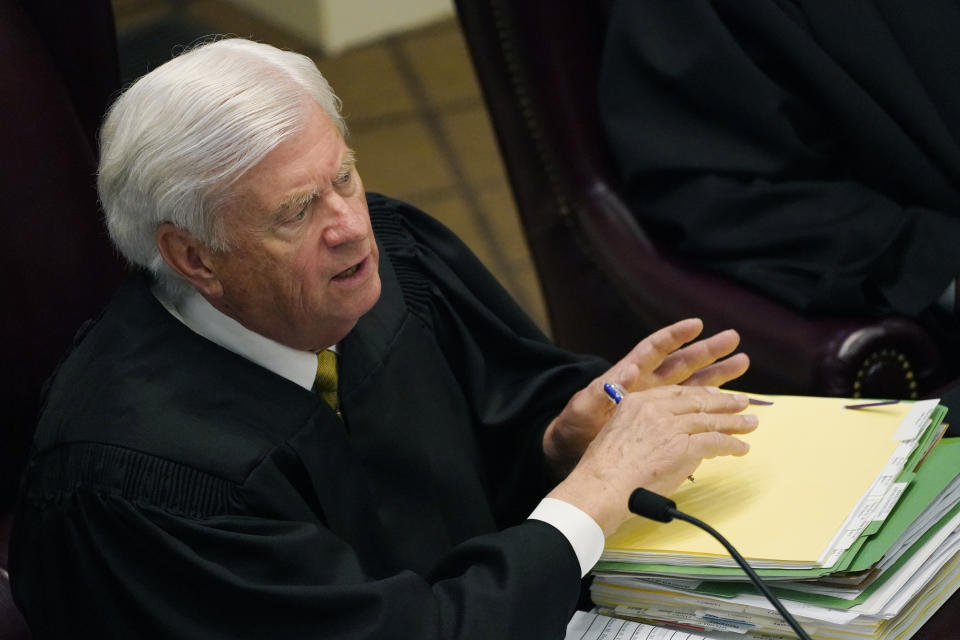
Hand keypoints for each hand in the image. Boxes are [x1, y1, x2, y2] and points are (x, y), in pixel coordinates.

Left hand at [543, 319, 748, 473]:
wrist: (573, 451)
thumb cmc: (575, 426)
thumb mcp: (582, 409)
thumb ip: (600, 394)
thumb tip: (624, 373)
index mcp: (628, 376)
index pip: (654, 350)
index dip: (674, 336)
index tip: (696, 324)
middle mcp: (648, 386)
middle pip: (682, 363)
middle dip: (707, 351)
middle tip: (732, 338)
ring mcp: (658, 404)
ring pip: (692, 385)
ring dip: (716, 375)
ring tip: (741, 362)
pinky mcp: (663, 423)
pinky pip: (690, 412)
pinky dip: (709, 408)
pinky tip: (728, 404)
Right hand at [547, 386, 756, 534]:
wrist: (601, 487)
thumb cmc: (603, 471)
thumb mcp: (616, 434)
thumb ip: (640, 428)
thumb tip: (661, 440)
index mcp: (637, 402)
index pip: (677, 393)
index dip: (699, 394)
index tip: (713, 395)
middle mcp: (656, 409)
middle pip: (698, 402)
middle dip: (723, 403)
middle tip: (741, 404)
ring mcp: (672, 427)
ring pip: (711, 420)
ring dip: (734, 422)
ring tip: (750, 423)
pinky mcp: (685, 447)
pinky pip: (716, 442)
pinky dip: (732, 445)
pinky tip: (741, 448)